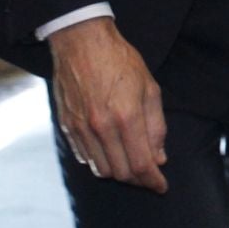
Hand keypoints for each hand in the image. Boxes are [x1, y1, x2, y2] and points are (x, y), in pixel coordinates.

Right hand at [49, 15, 167, 191]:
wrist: (81, 40)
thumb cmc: (120, 60)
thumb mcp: (149, 87)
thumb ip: (156, 126)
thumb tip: (159, 157)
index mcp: (126, 117)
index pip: (141, 165)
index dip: (153, 181)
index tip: (161, 186)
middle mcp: (101, 127)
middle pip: (121, 173)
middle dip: (138, 180)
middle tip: (149, 176)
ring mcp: (81, 128)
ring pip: (101, 169)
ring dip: (119, 173)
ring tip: (131, 164)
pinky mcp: (67, 125)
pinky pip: (84, 157)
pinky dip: (99, 162)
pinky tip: (110, 153)